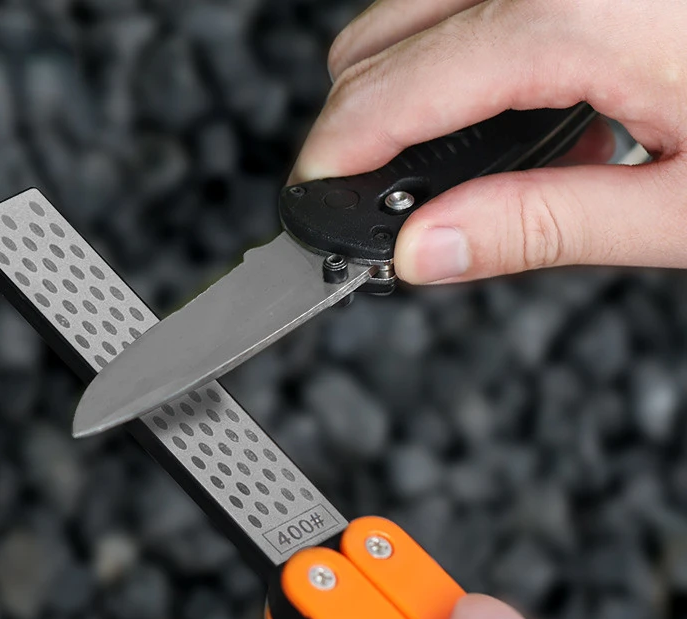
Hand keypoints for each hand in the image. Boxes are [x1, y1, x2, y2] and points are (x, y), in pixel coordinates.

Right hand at [291, 0, 685, 284]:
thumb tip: (430, 249)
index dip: (337, 147)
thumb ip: (543, 226)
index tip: (313, 193)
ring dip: (414, 83)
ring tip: (471, 165)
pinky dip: (473, 53)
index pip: (403, 82)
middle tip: (371, 192)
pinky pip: (484, 3)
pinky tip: (535, 111)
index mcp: (583, 12)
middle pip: (387, 28)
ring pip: (424, 7)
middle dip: (358, 116)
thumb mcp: (678, 208)